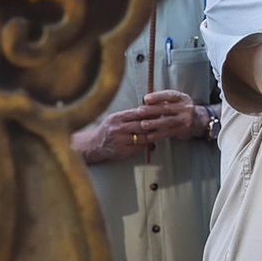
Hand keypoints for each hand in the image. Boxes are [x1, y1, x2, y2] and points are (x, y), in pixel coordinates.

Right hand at [73, 91, 202, 164]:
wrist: (94, 145)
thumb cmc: (108, 130)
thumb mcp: (116, 118)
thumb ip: (131, 115)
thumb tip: (150, 109)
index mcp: (117, 118)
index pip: (138, 113)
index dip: (151, 112)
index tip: (162, 110)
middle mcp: (118, 128)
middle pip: (142, 124)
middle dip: (155, 123)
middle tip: (167, 120)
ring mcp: (120, 141)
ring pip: (143, 136)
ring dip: (154, 134)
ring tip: (163, 130)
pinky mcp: (123, 151)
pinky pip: (140, 146)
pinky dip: (147, 143)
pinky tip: (154, 140)